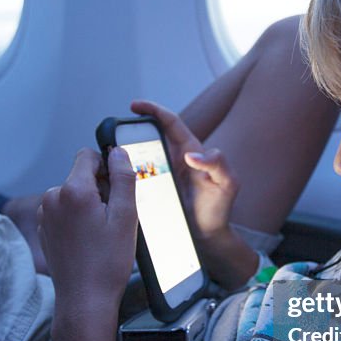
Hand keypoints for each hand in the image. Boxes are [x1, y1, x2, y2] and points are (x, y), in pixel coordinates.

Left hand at [38, 148, 137, 340]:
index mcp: (73, 191)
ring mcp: (45, 214)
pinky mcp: (43, 228)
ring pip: (72, 194)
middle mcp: (52, 198)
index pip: (87, 155)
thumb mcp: (126, 216)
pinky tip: (88, 241)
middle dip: (99, 189)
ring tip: (101, 233)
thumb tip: (118, 152)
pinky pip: (63, 211)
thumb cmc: (107, 262)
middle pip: (80, 176)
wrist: (84, 300)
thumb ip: (123, 178)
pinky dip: (76, 218)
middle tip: (114, 218)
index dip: (106, 166)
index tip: (117, 187)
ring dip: (88, 205)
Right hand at [129, 99, 238, 239]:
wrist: (208, 234)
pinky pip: (137, 176)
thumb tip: (192, 155)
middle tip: (117, 133)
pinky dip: (126, 173)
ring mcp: (162, 172)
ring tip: (112, 155)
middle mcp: (174, 157)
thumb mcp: (227, 184)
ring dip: (126, 152)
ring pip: (140, 155)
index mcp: (190, 149)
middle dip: (132, 130)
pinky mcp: (153, 188)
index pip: (170, 123)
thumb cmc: (219, 208)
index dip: (153, 110)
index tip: (135, 105)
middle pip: (150, 136)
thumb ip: (218, 164)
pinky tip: (115, 176)